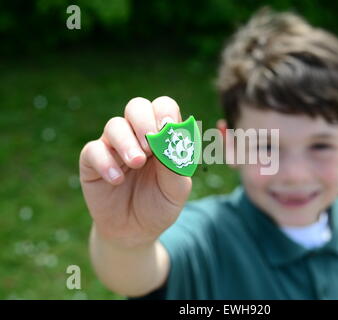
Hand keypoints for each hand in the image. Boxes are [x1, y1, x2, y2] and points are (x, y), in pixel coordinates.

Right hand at [79, 97, 191, 247]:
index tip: (168, 128)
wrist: (135, 232)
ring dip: (126, 141)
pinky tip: (116, 179)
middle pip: (137, 107)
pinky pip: (94, 150)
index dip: (165, 112)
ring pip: (115, 125)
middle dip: (144, 121)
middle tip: (150, 145)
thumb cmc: (159, 205)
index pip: (163, 108)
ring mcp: (114, 147)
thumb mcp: (176, 190)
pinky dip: (105, 162)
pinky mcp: (92, 161)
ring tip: (137, 162)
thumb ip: (176, 165)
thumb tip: (170, 139)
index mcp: (162, 136)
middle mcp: (137, 135)